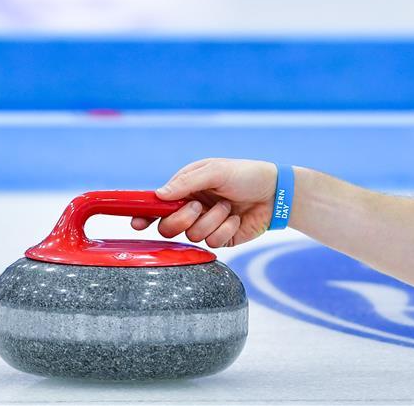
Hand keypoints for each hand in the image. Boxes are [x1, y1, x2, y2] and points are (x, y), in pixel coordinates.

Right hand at [131, 158, 277, 247]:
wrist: (275, 193)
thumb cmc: (246, 174)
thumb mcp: (217, 170)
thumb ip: (187, 182)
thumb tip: (159, 195)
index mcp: (186, 189)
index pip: (158, 204)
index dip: (144, 215)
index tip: (137, 223)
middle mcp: (192, 208)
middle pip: (168, 226)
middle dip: (183, 218)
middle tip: (198, 206)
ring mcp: (206, 225)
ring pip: (192, 235)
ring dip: (212, 220)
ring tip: (228, 206)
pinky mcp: (220, 238)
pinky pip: (212, 242)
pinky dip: (225, 229)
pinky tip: (236, 219)